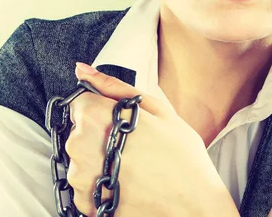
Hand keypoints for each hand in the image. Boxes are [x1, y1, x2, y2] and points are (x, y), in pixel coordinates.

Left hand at [65, 62, 238, 216]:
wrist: (193, 206)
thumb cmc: (182, 156)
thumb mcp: (158, 110)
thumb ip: (115, 87)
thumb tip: (82, 68)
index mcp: (96, 117)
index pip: (80, 102)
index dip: (102, 109)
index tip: (122, 121)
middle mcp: (80, 147)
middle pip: (78, 131)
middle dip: (100, 134)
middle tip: (134, 144)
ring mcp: (80, 179)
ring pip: (81, 158)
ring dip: (99, 159)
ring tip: (133, 166)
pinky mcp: (84, 204)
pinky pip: (85, 185)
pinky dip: (101, 183)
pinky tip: (127, 183)